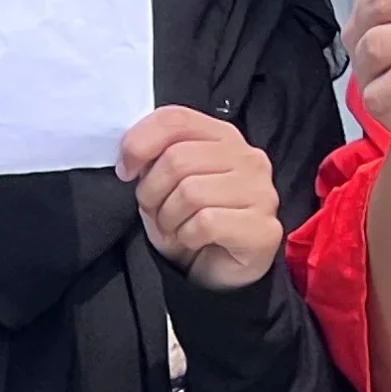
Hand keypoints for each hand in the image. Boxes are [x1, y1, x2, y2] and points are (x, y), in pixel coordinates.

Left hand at [123, 106, 284, 289]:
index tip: (126, 171)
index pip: (175, 118)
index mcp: (224, 137)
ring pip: (190, 192)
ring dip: (169, 218)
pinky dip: (187, 236)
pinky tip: (194, 241)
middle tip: (155, 212)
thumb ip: (155, 157)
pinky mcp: (263, 229)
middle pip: (178, 158)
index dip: (139, 142)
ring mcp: (262, 193)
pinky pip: (206, 223)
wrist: (217, 272)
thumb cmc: (189, 222)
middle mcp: (249, 158)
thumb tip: (133, 157)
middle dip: (152, 191)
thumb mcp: (164, 183)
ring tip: (175, 229)